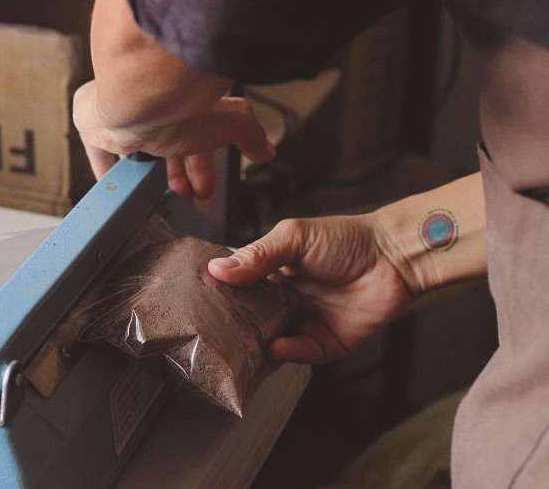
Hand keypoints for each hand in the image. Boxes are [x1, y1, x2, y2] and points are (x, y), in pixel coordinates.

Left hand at [72, 80, 274, 201]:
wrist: (138, 102)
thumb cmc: (181, 108)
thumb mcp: (231, 122)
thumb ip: (250, 135)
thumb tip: (267, 150)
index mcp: (184, 104)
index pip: (196, 140)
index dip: (203, 169)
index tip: (205, 192)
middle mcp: (155, 109)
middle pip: (166, 153)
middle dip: (178, 182)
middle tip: (186, 204)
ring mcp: (123, 118)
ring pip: (138, 158)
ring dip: (152, 184)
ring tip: (161, 206)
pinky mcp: (94, 128)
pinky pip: (103, 158)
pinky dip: (115, 177)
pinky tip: (125, 192)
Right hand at [208, 216, 417, 363]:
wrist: (395, 258)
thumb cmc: (347, 240)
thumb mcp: (294, 237)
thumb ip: (258, 254)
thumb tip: (218, 269)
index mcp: (271, 274)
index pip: (236, 290)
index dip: (218, 298)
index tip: (197, 305)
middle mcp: (282, 301)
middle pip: (248, 322)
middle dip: (231, 331)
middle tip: (209, 338)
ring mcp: (302, 324)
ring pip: (268, 344)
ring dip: (254, 350)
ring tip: (235, 355)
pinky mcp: (324, 344)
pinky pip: (299, 353)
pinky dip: (286, 352)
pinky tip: (277, 346)